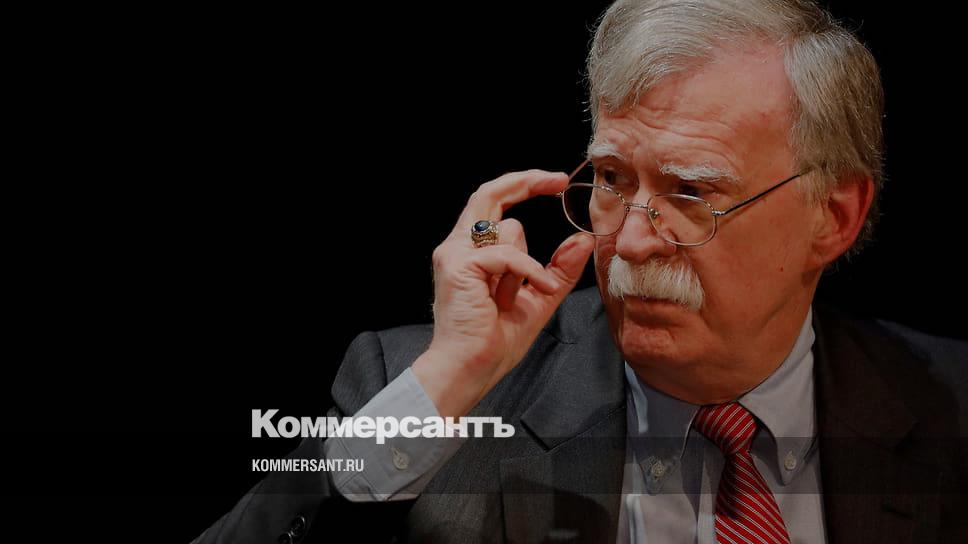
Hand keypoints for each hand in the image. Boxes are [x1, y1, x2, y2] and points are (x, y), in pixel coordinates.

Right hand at [412, 169, 594, 417]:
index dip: (524, 185)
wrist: (470, 368)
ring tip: (518, 300)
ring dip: (527, 266)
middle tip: (558, 180)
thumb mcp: (540, 298)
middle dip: (526, 181)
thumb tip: (583, 239)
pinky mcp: (458, 265)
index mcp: (474, 252)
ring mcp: (454, 253)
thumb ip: (559, 268)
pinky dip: (528, 273)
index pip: (495, 203)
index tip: (556, 183)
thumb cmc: (495, 341)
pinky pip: (508, 254)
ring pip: (508, 229)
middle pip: (489, 192)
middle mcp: (458, 246)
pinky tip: (533, 292)